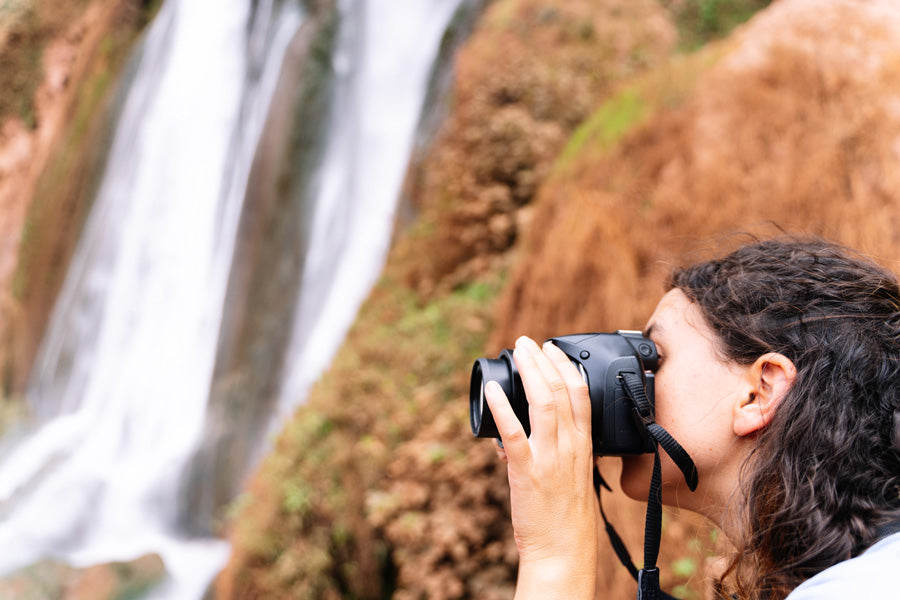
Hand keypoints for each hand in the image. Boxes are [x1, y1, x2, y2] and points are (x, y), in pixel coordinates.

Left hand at [484, 336, 597, 599]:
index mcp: (584, 446)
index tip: (553, 349)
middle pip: (562, 391)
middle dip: (544, 360)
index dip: (567, 366)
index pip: (582, 395)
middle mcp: (570, 447)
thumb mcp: (567, 478)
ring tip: (517, 351)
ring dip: (529, 372)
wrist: (563, 552)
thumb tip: (509, 436)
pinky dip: (502, 408)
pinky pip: (514, 432)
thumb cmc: (565, 518)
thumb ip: (546, 452)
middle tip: (528, 341)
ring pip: (543, 403)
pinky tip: (492, 391)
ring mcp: (549, 457)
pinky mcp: (527, 471)